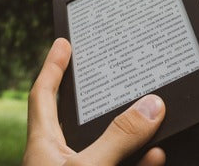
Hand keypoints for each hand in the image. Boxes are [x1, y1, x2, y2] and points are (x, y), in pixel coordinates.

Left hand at [23, 38, 166, 165]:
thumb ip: (118, 137)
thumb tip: (150, 107)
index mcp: (43, 146)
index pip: (43, 95)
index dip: (52, 67)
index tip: (62, 44)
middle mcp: (57, 159)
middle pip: (76, 118)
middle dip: (98, 96)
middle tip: (113, 72)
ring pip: (106, 148)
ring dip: (131, 135)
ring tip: (151, 116)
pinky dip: (140, 162)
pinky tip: (156, 154)